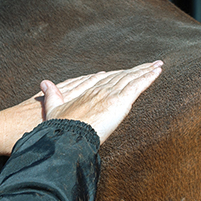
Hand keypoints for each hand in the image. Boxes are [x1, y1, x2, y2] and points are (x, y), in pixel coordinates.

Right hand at [41, 61, 162, 142]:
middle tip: (150, 64)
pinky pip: (138, 86)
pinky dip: (148, 78)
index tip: (126, 71)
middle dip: (136, 70)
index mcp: (88, 92)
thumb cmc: (60, 126)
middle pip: (122, 77)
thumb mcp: (53, 109)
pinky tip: (157, 71)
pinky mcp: (120, 101)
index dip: (118, 74)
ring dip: (146, 71)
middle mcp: (100, 90)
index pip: (107, 80)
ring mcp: (111, 94)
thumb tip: (43, 82)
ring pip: (132, 79)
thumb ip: (52, 95)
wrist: (67, 136)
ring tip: (157, 65)